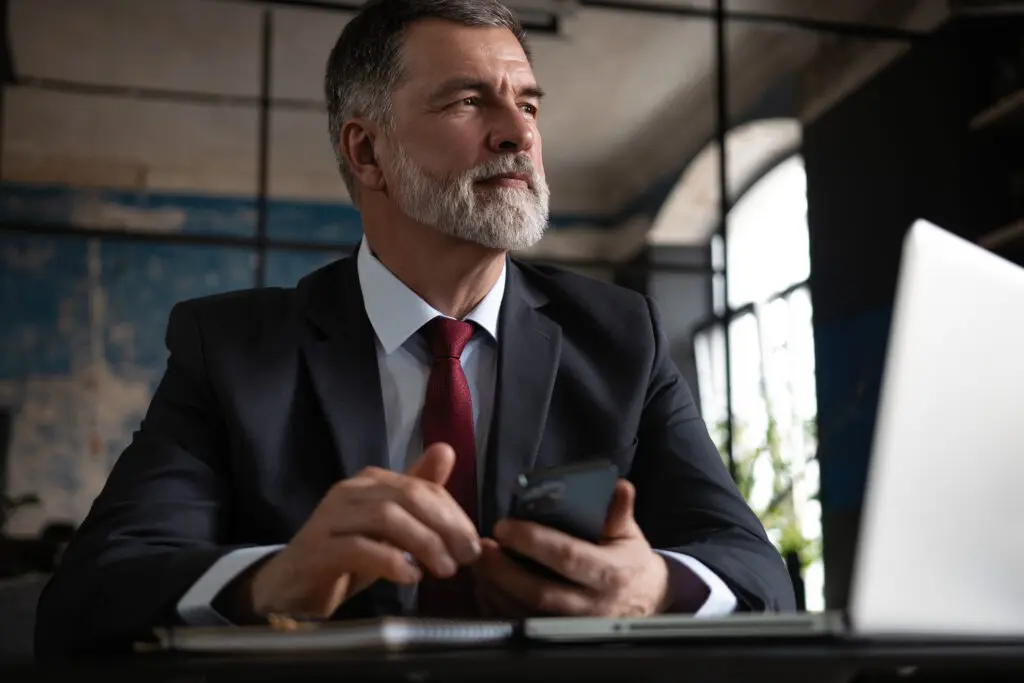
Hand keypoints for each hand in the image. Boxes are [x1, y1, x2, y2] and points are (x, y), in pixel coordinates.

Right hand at [238, 443, 480, 620]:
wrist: (292, 587)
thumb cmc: (346, 556)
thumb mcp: (390, 527)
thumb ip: (417, 491)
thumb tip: (447, 450)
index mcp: (370, 481)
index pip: (423, 487)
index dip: (454, 514)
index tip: (473, 544)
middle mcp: (350, 491)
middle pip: (408, 497)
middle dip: (445, 527)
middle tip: (466, 558)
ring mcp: (330, 518)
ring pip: (387, 518)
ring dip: (424, 544)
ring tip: (444, 570)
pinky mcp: (318, 549)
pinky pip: (360, 547)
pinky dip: (392, 562)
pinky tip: (411, 578)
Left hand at [474, 479, 670, 618]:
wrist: (644, 601)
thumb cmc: (629, 562)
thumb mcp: (629, 534)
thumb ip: (619, 512)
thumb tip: (619, 485)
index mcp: (609, 573)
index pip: (567, 557)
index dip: (533, 542)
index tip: (504, 527)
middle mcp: (591, 605)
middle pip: (539, 592)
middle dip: (504, 570)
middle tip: (483, 547)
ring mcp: (573, 628)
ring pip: (526, 614)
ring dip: (496, 590)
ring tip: (478, 565)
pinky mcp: (559, 638)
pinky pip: (521, 628)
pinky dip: (499, 609)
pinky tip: (485, 588)